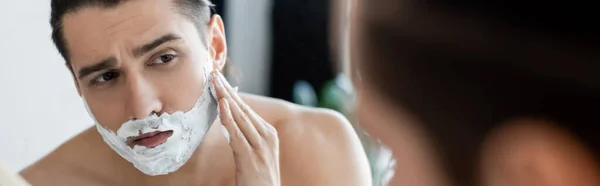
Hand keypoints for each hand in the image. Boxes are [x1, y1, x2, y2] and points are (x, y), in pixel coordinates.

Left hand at [212, 71, 280, 185]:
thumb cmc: (259, 179)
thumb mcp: (256, 154)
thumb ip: (248, 137)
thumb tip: (231, 120)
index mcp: (269, 134)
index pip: (247, 109)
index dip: (232, 93)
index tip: (220, 80)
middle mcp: (267, 137)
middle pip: (243, 109)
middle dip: (227, 90)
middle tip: (213, 73)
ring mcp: (260, 148)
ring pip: (240, 117)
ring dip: (225, 98)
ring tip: (214, 82)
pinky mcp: (250, 158)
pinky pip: (237, 134)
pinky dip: (228, 118)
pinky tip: (221, 105)